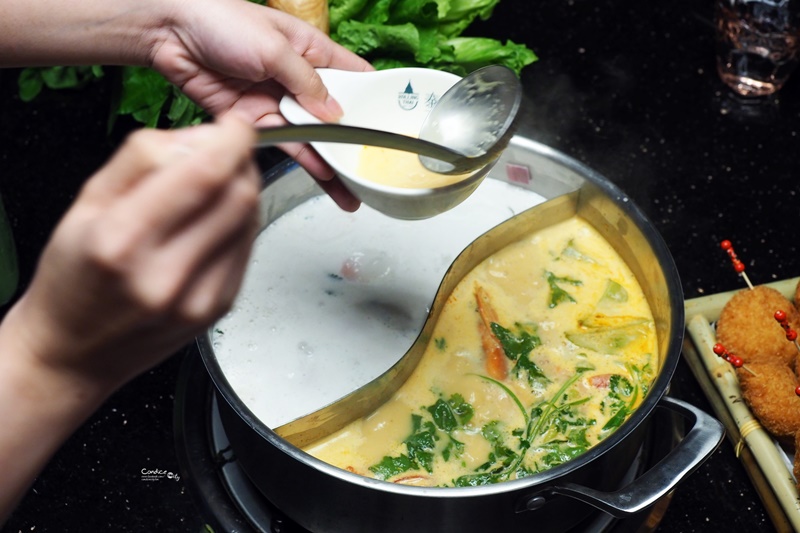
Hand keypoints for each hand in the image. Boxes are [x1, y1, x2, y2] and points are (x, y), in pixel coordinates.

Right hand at [1, 115, 259, 394]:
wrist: (74, 353)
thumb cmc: (73, 279)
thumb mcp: (86, 203)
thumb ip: (143, 158)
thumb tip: (199, 136)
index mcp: (122, 241)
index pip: (204, 174)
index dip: (232, 139)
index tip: (236, 125)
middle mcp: (165, 275)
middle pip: (238, 195)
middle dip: (241, 160)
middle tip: (224, 150)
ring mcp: (198, 298)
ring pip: (250, 218)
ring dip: (242, 188)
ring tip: (212, 187)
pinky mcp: (218, 308)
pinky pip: (247, 247)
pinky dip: (239, 221)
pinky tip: (213, 220)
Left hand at [151, 0, 372, 209]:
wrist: (168, 33)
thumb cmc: (220, 20)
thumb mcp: (274, 47)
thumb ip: (307, 83)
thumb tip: (334, 113)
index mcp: (311, 50)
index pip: (352, 77)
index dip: (372, 99)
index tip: (390, 125)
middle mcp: (297, 79)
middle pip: (334, 116)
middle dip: (352, 142)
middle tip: (373, 171)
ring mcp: (276, 101)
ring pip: (311, 137)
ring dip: (330, 161)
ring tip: (351, 189)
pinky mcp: (253, 120)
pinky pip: (284, 144)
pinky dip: (302, 159)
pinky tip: (323, 175)